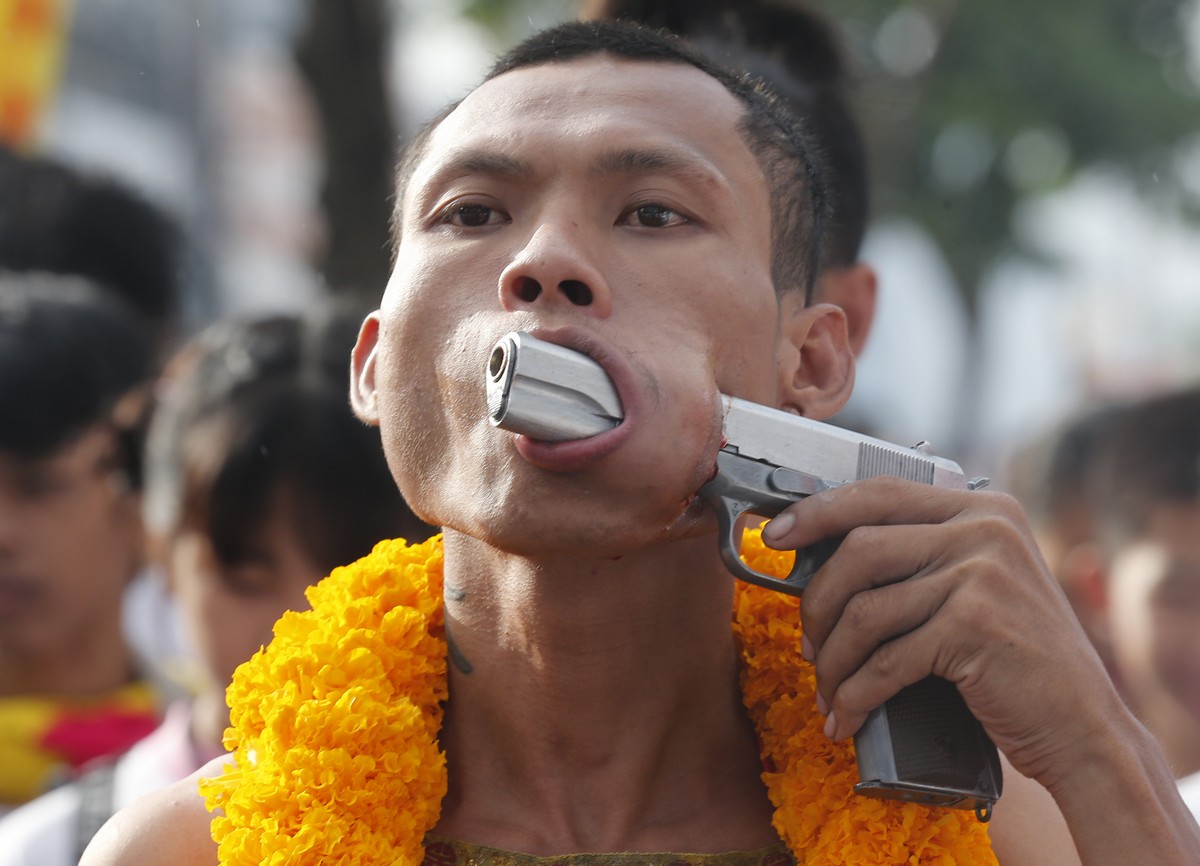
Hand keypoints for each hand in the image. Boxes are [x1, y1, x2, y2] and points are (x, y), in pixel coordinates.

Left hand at [759, 476, 1121, 789]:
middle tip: (807, 642)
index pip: (878, 493)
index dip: (816, 512)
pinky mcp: (976, 626)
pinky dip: (856, 696)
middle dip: (817, 601)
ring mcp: (982, 575)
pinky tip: (846, 718)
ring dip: (833, 660)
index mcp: (982, 508)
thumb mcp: (980, 585)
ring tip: (827, 690)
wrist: (1085, 728)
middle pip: (859, 548)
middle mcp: (985, 529)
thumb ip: (921, 558)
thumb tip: (821, 558)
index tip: (775, 536)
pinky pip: (886, 661)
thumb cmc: (1017, 661)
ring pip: (864, 610)